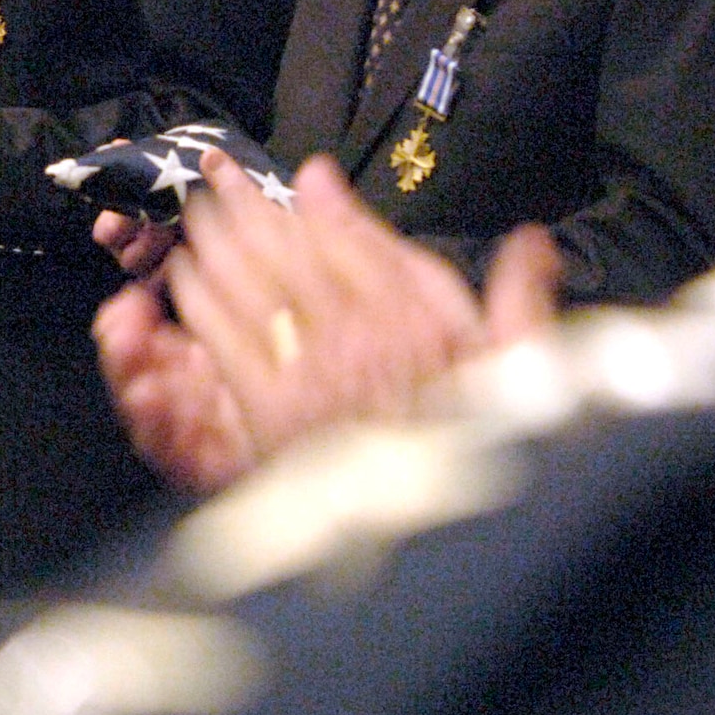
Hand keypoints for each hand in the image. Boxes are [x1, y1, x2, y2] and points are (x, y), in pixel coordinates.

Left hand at [94, 151, 560, 492]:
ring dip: (217, 242)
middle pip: (290, 249)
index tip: (302, 177)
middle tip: (219, 177)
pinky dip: (200, 300)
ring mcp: (312, 371)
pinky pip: (225, 337)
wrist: (442, 537)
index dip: (321, 202)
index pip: (356, 241)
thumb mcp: (525, 372)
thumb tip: (532, 243)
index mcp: (420, 319)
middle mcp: (362, 334)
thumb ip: (522, 299)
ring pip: (250, 283)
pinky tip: (183, 278)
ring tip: (197, 215)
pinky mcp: (270, 411)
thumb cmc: (481, 450)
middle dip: (248, 205)